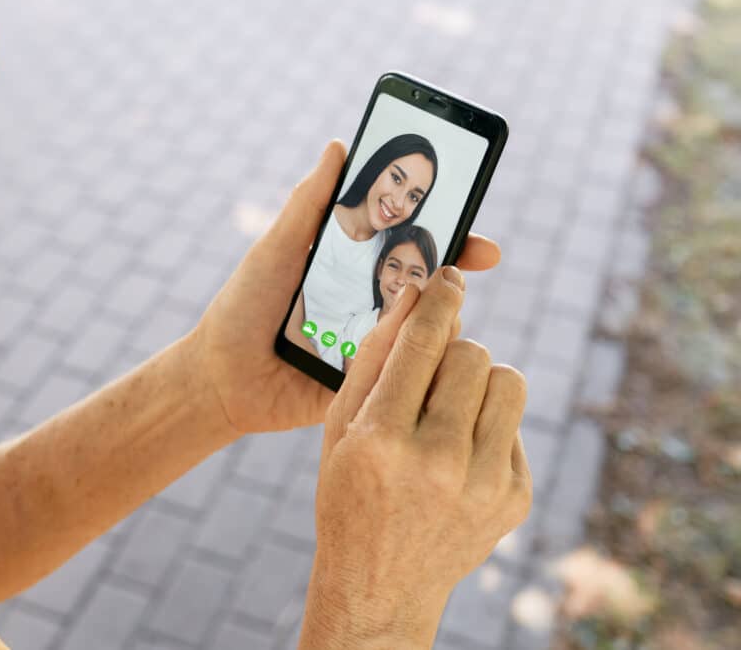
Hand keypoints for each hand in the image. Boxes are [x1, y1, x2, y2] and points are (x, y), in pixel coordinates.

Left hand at [187, 140, 501, 436]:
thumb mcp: (276, 248)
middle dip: (459, 269)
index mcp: (354, 270)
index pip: (411, 244)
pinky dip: (415, 357)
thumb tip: (340, 145)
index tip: (470, 211)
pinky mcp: (370, 386)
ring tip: (424, 298)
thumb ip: (309, 203)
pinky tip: (413, 346)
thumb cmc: (244, 306)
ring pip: (428, 328)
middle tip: (479, 254)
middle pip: (432, 286)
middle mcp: (372, 306)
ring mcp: (375, 347)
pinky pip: (406, 373)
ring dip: (437, 312)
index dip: (447, 229)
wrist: (218, 375)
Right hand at [299, 268, 532, 649]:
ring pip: (507, 381)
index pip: (423, 345)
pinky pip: (514, 425)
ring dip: (479, 380)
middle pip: (472, 355)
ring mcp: (483, 484)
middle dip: (452, 351)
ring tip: (451, 404)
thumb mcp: (339, 425)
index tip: (450, 274)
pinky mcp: (515, 498)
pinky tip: (458, 451)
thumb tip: (412, 296)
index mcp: (382, 439)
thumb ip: (374, 358)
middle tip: (431, 372)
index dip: (440, 301)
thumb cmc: (349, 490)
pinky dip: (487, 424)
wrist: (380, 582)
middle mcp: (437, 461)